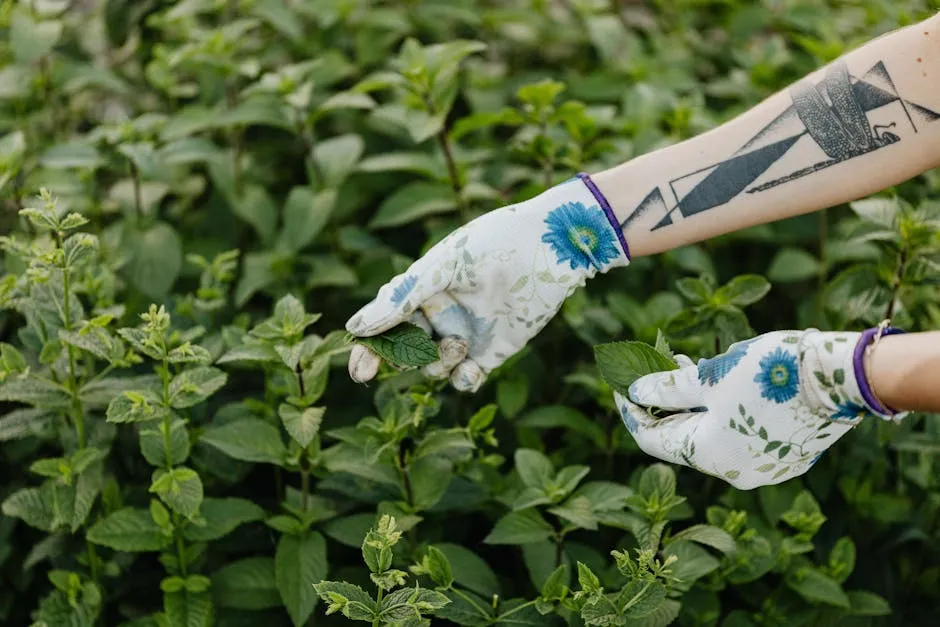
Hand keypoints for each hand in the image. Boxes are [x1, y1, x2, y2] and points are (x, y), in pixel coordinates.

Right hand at [346, 174, 629, 390]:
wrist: (550, 247)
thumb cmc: (494, 244)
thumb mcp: (442, 267)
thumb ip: (402, 298)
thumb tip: (356, 327)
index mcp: (420, 290)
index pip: (385, 325)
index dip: (370, 350)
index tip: (361, 371)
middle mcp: (438, 315)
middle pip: (406, 352)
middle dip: (401, 360)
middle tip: (407, 358)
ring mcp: (464, 335)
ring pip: (435, 368)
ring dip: (438, 363)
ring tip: (458, 344)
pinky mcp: (492, 351)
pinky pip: (467, 378)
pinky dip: (464, 380)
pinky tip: (470, 370)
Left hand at [617, 328, 906, 489]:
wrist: (843, 377)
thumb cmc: (770, 373)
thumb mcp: (710, 375)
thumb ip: (669, 388)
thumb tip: (635, 392)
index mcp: (710, 456)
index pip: (653, 440)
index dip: (633, 411)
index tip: (621, 384)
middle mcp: (734, 472)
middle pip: (683, 439)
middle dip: (665, 403)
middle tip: (654, 367)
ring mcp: (763, 467)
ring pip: (712, 435)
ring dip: (693, 404)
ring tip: (686, 364)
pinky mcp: (784, 456)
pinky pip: (739, 435)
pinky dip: (722, 412)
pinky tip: (721, 382)